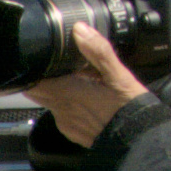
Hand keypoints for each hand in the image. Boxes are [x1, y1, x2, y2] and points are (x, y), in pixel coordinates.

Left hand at [29, 24, 149, 146]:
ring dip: (58, 92)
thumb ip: (97, 51)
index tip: (40, 60)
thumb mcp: (117, 74)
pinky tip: (87, 102)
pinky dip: (69, 106)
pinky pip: (63, 116)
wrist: (138, 139)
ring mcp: (66, 123)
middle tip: (60, 68)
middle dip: (43, 78)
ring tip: (78, 83)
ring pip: (50, 103)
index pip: (33, 81)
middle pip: (37, 92)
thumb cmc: (127, 107)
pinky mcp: (74, 133)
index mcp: (66, 91)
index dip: (33, 69)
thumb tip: (79, 30)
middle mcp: (60, 109)